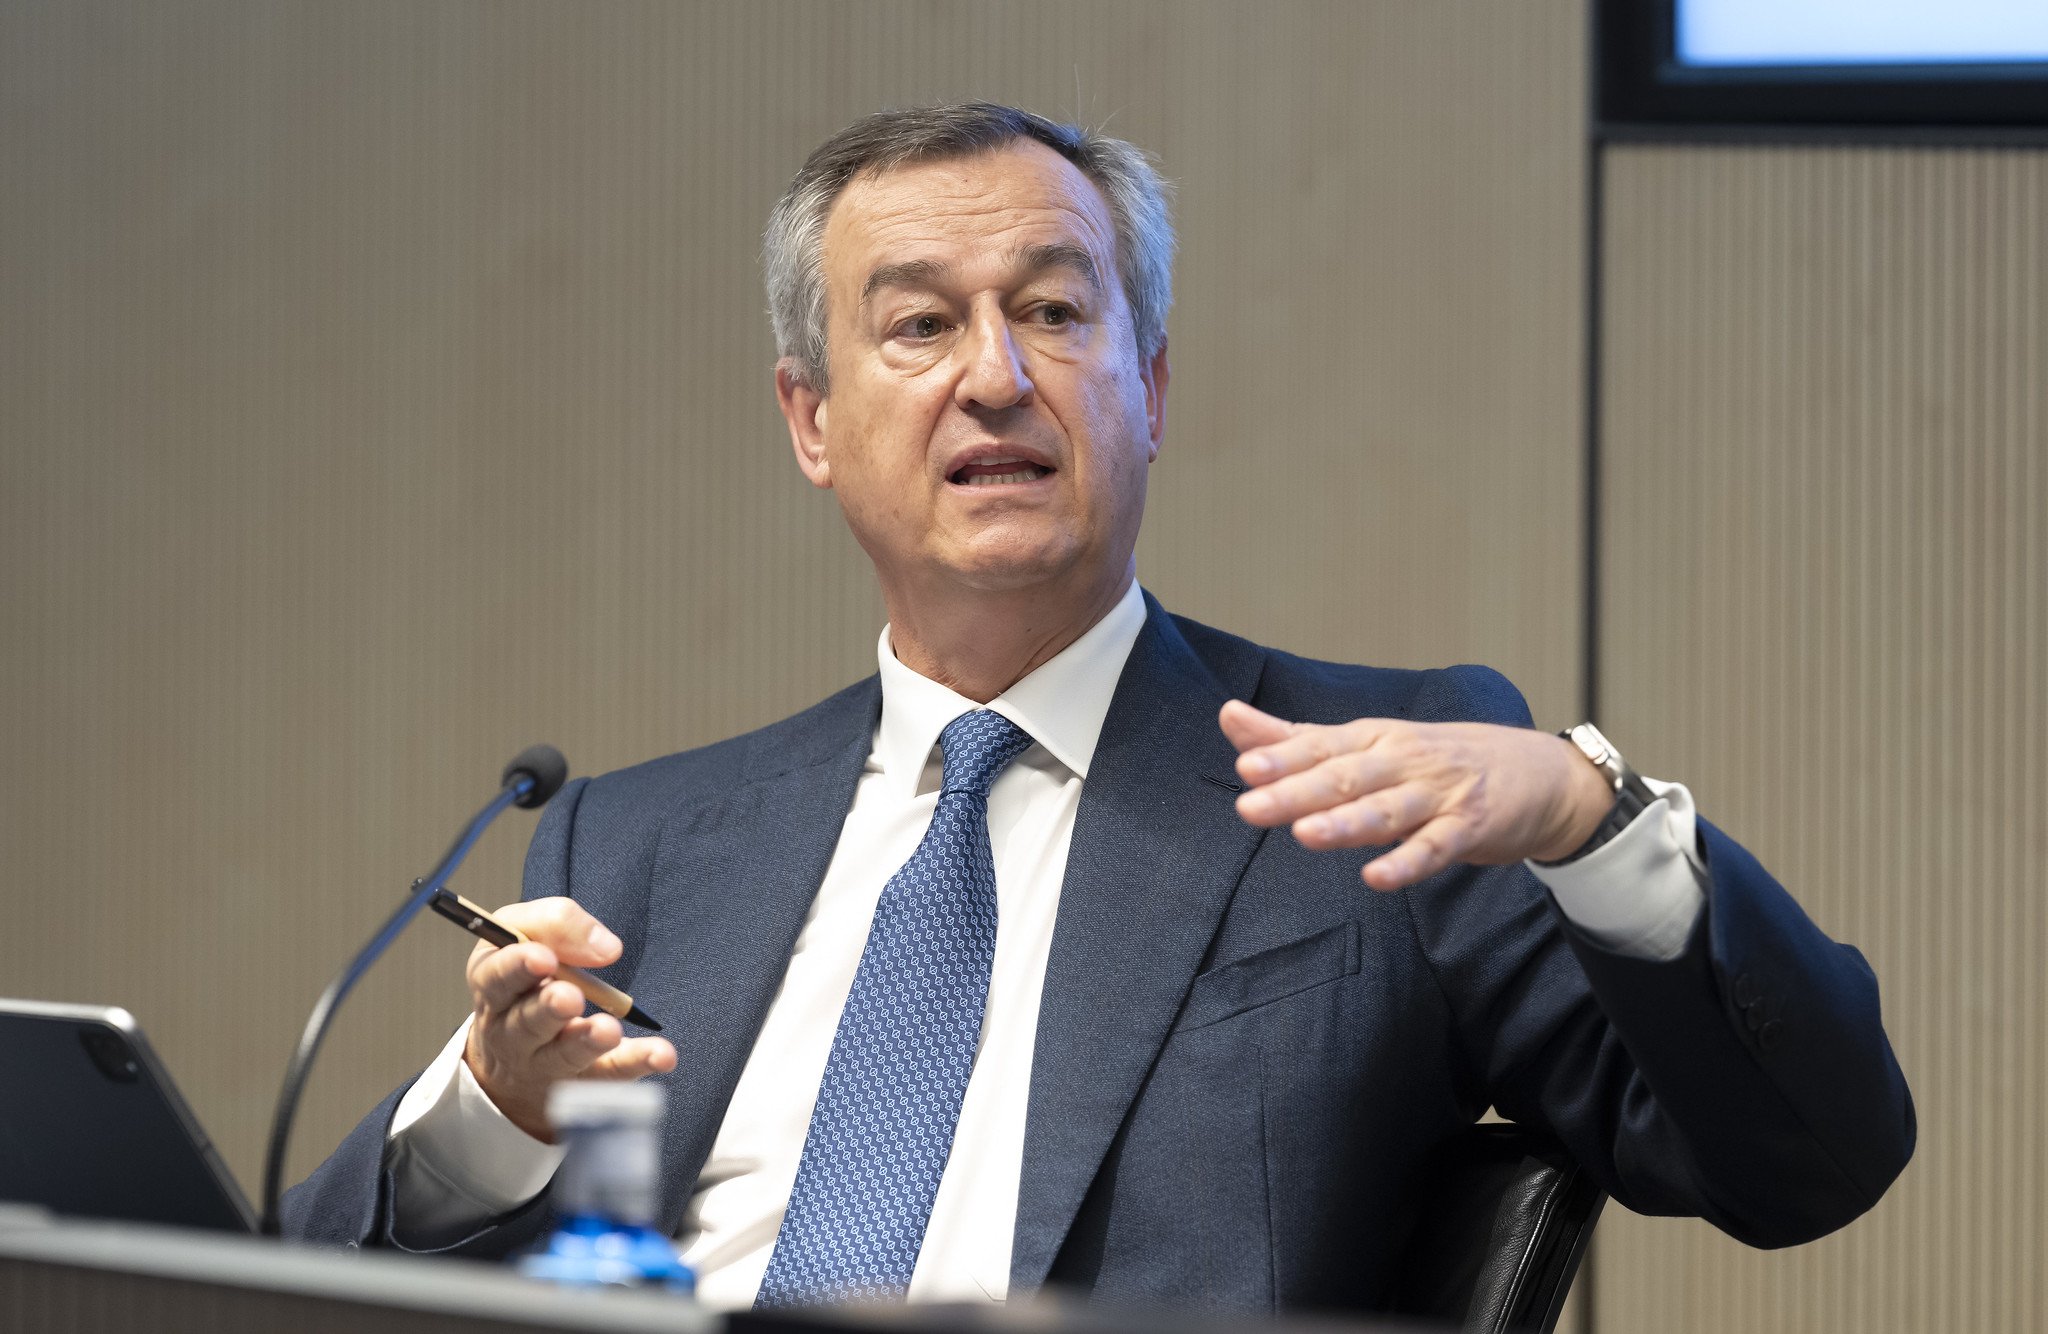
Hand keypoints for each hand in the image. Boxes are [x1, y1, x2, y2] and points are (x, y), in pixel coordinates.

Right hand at [462, 897, 676, 1142]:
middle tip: (570, 998)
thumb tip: (606, 947)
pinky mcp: (582, 1081)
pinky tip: (661, 1055)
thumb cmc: (524, 977)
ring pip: (564, 1055)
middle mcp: (511, 1032)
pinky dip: (635, 1064)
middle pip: (527, 1023)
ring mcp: (544, 1063)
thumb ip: (556, 924)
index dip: (518, 967)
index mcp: (493, 987)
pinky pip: (608, 1076)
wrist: (511, 1057)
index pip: (497, 977)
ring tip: (609, 1031)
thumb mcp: (523, 934)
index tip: (545, 958)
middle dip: (549, 1008)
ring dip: (587, 1042)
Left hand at [1219, 700, 1613, 891]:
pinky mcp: (1468, 829)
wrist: (1539, 774)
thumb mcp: (1369, 742)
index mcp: (1373, 739)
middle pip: (1344, 777)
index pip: (1319, 745)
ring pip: (1385, 811)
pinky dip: (1406, 862)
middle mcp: (1401, 761)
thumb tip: (1230, 718)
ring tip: (1305, 834)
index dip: (1281, 756)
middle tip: (1251, 805)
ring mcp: (1437, 795)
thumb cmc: (1440, 759)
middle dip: (1296, 790)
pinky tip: (1377, 877)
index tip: (1244, 765)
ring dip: (1345, 823)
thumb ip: (1296, 738)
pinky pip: (1434, 849)